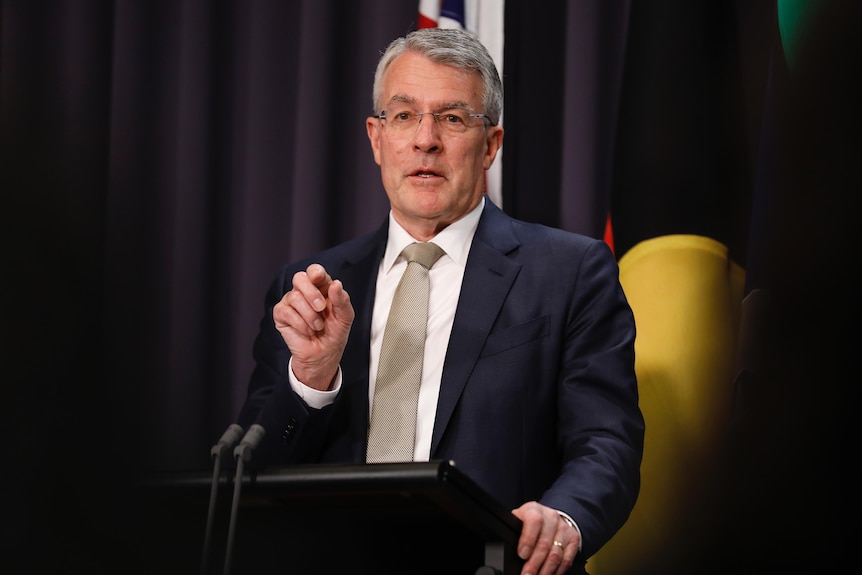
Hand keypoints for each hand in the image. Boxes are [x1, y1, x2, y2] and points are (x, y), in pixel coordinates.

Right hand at [273, 264, 353, 389]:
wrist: (323, 356)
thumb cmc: (334, 334)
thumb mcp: (345, 318)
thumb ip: (342, 300)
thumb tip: (336, 284)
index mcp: (321, 288)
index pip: (315, 272)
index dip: (316, 272)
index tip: (318, 278)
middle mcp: (304, 292)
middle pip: (299, 278)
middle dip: (311, 293)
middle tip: (321, 308)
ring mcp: (291, 302)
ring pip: (294, 297)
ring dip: (309, 315)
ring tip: (317, 327)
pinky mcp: (281, 314)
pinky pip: (286, 312)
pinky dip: (300, 324)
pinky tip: (307, 331)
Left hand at [512, 501, 579, 574]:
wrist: (549, 518)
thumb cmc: (530, 522)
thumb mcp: (519, 521)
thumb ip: (515, 532)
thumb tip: (508, 551)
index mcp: (534, 509)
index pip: (534, 521)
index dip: (528, 539)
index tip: (522, 555)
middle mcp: (550, 517)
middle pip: (544, 543)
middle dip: (534, 563)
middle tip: (527, 574)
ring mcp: (563, 528)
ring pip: (555, 554)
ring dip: (545, 570)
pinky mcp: (573, 539)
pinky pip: (566, 559)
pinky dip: (557, 571)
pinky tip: (549, 574)